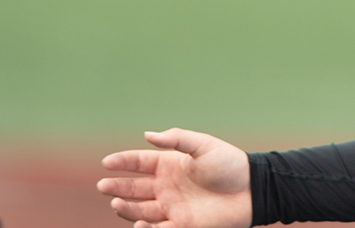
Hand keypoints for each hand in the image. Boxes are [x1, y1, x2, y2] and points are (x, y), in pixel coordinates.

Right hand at [98, 128, 250, 227]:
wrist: (251, 189)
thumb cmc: (229, 164)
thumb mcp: (204, 145)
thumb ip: (176, 140)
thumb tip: (147, 135)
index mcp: (170, 164)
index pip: (139, 163)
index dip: (122, 162)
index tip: (106, 163)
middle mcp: (167, 186)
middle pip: (133, 188)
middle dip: (116, 187)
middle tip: (103, 186)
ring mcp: (173, 206)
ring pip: (140, 210)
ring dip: (126, 208)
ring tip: (116, 203)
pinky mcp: (182, 225)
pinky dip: (144, 227)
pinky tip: (138, 221)